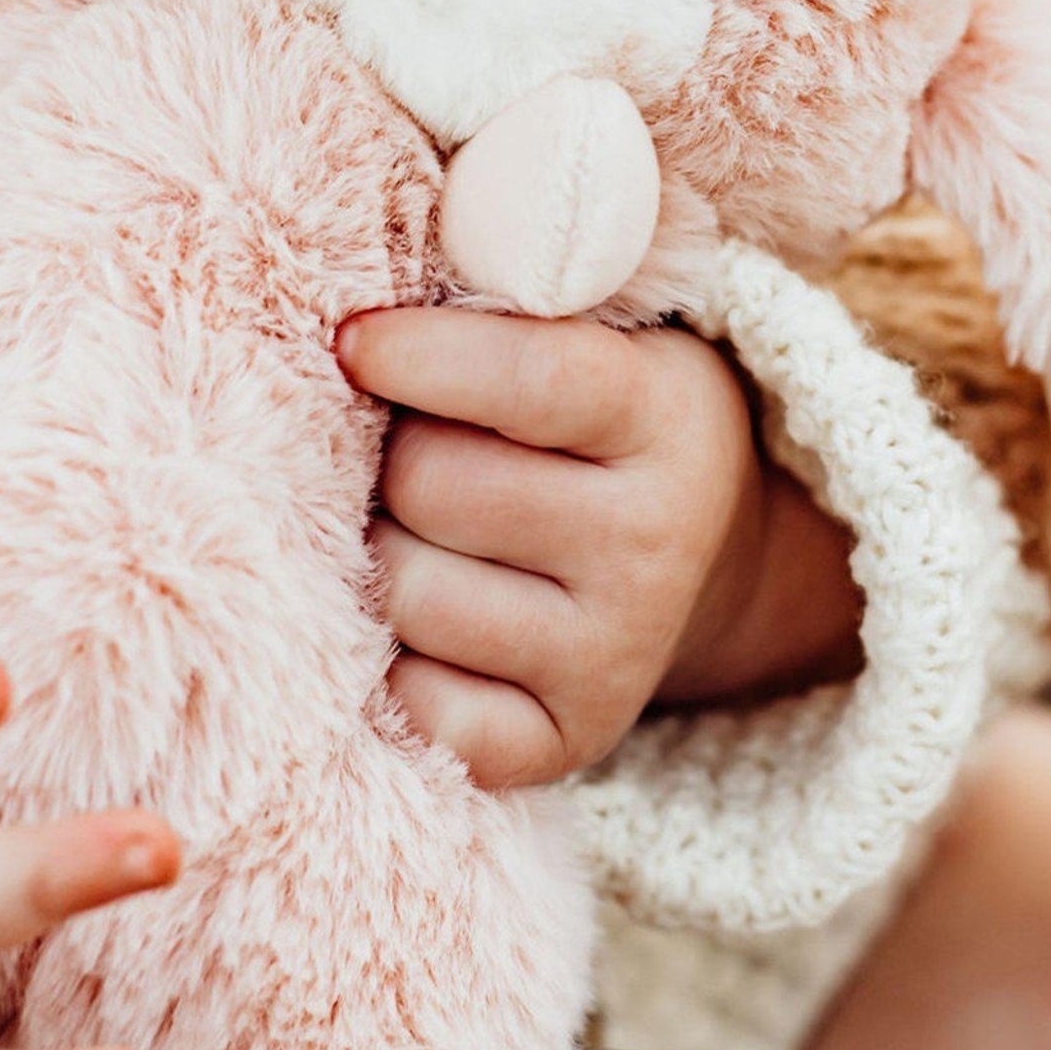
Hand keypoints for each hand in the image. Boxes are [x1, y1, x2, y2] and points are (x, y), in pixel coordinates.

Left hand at [340, 308, 862, 790]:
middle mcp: (655, 543)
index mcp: (667, 416)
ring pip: (406, 591)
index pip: (528, 379)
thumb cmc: (596, 421)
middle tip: (415, 448)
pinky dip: (394, 659)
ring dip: (383, 551)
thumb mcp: (592, 335)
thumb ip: (500, 306)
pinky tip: (430, 615)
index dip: (418, 356)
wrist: (698, 556)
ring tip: (422, 530)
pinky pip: (415, 703)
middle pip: (433, 484)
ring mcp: (615, 655)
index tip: (352, 342)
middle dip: (395, 457)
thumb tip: (355, 326)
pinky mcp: (567, 743)